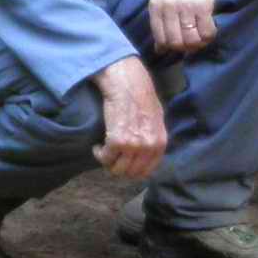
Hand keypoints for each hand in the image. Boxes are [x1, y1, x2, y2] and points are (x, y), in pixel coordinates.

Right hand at [91, 56, 169, 180]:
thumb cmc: (141, 96)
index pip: (146, 171)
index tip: (123, 164)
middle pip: (131, 173)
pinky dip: (99, 154)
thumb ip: (153, 138)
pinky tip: (98, 146)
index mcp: (160, 143)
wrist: (128, 84)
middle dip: (119, 168)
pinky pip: (105, 158)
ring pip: (117, 169)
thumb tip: (146, 152)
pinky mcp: (116, 142)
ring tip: (104, 151)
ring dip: (108, 162)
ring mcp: (133, 146)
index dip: (132, 170)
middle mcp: (148, 147)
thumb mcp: (156, 119)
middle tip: (111, 158)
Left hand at [146, 0, 238, 56]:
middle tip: (196, 41)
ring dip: (200, 43)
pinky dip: (210, 35)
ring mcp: (185, 6)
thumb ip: (161, 21)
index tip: (183, 43)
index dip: (173, 48)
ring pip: (191, 40)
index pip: (161, 40)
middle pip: (177, 43)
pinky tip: (212, 28)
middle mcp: (168, 6)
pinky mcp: (203, 5)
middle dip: (188, 47)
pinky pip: (206, 32)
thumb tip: (159, 50)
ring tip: (204, 35)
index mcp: (155, 6)